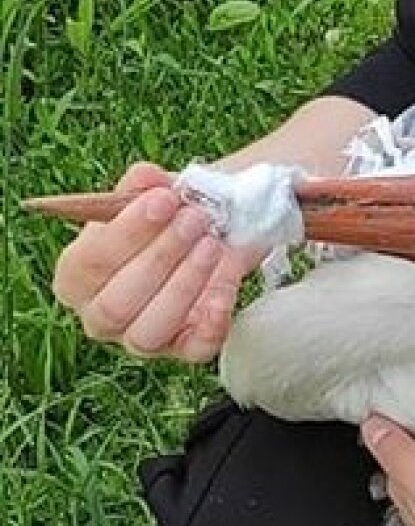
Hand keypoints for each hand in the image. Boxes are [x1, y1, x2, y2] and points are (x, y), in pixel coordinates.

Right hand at [52, 162, 263, 362]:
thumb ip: (144, 185)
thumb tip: (146, 176)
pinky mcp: (184, 348)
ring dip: (185, 285)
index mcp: (78, 276)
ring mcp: (142, 338)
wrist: (208, 236)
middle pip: (117, 303)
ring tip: (213, 246)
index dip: (126, 232)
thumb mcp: (154, 196)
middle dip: (161, 258)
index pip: (88, 264)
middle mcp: (101, 315)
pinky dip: (212, 324)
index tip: (164, 200)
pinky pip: (194, 349)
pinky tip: (225, 294)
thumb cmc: (168, 220)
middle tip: (195, 220)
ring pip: (149, 331)